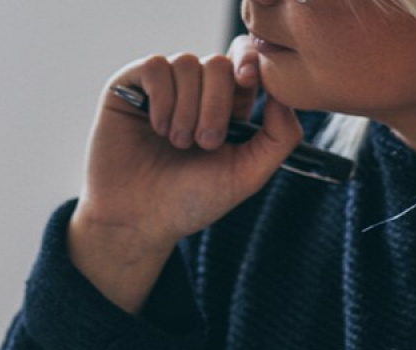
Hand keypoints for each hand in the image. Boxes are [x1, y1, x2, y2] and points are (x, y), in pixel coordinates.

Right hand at [68, 40, 302, 312]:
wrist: (138, 220)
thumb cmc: (191, 203)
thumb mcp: (246, 176)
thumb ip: (278, 139)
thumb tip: (285, 94)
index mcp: (226, 108)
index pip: (245, 64)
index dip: (250, 64)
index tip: (248, 83)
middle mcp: (195, 92)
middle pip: (219, 64)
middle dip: (216, 107)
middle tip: (204, 145)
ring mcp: (163, 86)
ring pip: (187, 63)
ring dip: (187, 110)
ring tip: (177, 145)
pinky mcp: (130, 84)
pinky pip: (156, 66)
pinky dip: (162, 99)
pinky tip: (156, 129)